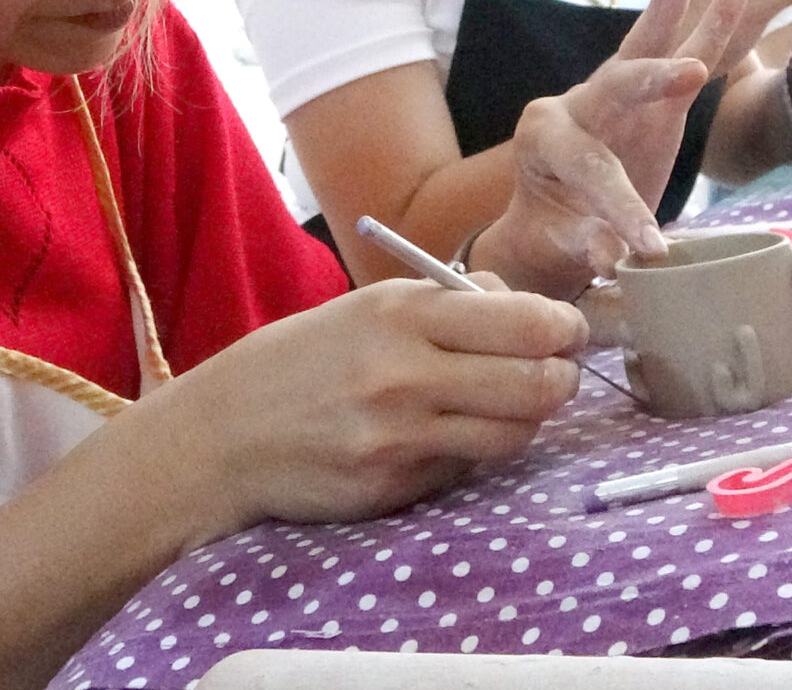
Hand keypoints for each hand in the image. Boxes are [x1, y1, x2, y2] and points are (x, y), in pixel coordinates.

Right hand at [166, 276, 586, 532]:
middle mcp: (405, 373)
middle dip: (563, 378)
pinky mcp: (394, 485)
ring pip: (513, 434)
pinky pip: (466, 470)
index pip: (526, 322)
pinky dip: (472, 453)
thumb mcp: (367, 308)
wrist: (223, 435)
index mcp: (402, 313)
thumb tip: (528, 312)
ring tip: (510, 405)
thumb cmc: (303, 361)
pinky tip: (446, 437)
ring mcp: (400, 436)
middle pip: (536, 383)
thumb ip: (448, 304)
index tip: (568, 330)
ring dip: (528, 420)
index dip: (564, 328)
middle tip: (559, 373)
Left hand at [474, 0, 749, 297]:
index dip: (623, 210)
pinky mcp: (653, 99)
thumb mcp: (563, 248)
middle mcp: (575, 104)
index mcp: (542, 140)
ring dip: (668, 14)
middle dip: (651, 82)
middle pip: (614, 86)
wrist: (552, 224)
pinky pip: (681, 58)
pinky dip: (707, 29)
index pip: (590, 169)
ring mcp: (613, 96)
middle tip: (686, 76)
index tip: (651, 247)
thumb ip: (589, 247)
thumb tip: (614, 258)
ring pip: (643, 51)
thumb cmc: (556, 236)